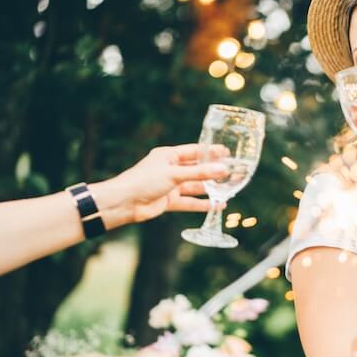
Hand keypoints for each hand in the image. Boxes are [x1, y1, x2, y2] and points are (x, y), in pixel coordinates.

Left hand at [91, 143, 227, 228]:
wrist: (124, 203)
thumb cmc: (144, 181)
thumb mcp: (174, 174)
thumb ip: (199, 173)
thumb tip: (222, 170)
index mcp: (168, 156)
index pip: (194, 151)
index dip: (210, 152)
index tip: (227, 152)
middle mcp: (170, 169)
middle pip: (196, 169)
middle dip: (212, 172)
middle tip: (231, 172)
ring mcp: (170, 186)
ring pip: (194, 186)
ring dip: (209, 189)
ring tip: (228, 189)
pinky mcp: (169, 201)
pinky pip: (190, 202)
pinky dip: (202, 204)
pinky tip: (217, 206)